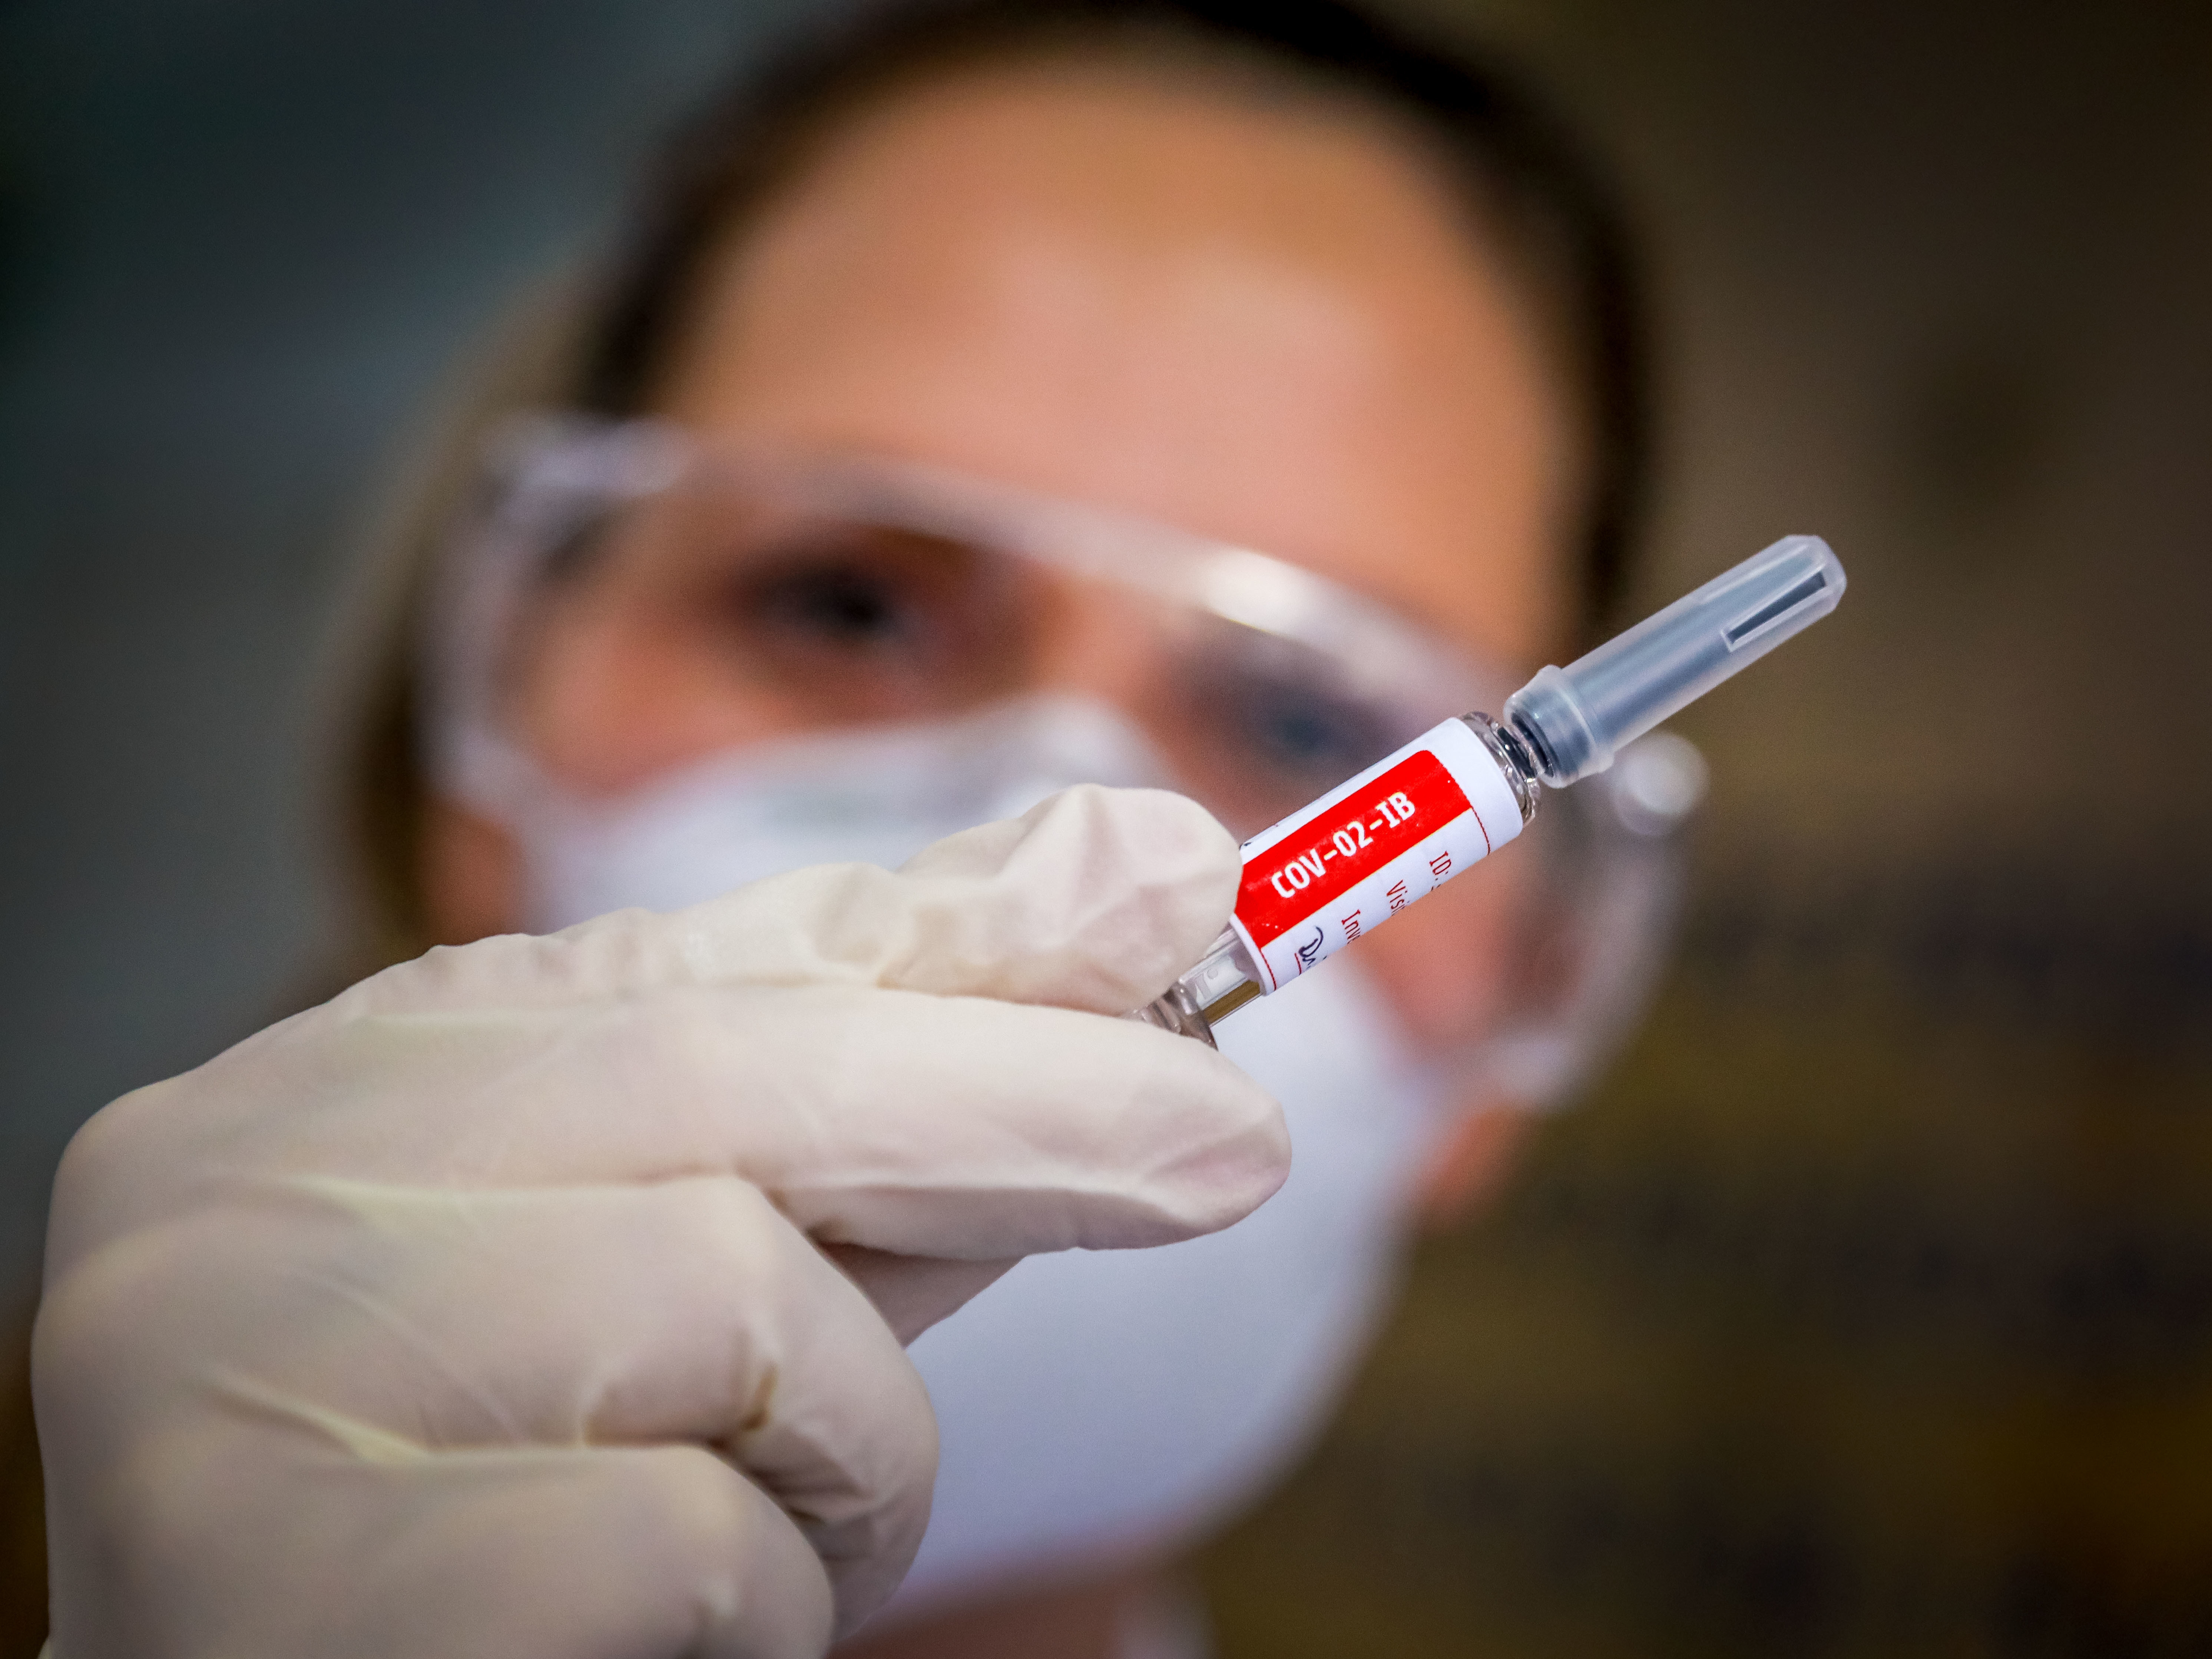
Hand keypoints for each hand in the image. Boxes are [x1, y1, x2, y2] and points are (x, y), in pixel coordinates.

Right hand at [34, 785, 1287, 1658]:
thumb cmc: (516, 1490)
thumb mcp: (691, 1263)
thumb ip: (874, 1092)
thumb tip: (1125, 885)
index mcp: (326, 1092)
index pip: (700, 965)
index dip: (964, 938)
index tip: (1182, 890)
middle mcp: (235, 1190)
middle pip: (731, 1081)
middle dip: (1022, 1107)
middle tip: (1236, 1143)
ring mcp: (226, 1377)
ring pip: (735, 1304)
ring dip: (847, 1449)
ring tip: (769, 1530)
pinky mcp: (290, 1580)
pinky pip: (689, 1537)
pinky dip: (761, 1594)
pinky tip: (660, 1634)